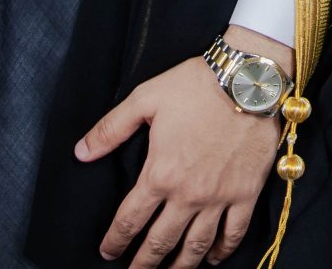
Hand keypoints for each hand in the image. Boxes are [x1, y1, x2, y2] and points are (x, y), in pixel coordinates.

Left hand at [75, 26, 293, 265]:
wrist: (249, 81)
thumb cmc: (196, 86)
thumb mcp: (146, 99)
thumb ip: (110, 129)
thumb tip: (81, 152)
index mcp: (160, 174)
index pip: (130, 219)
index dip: (115, 240)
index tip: (108, 252)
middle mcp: (188, 195)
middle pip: (160, 242)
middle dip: (143, 263)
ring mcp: (219, 198)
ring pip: (196, 246)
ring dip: (180, 266)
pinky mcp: (246, 194)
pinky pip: (233, 233)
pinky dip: (221, 251)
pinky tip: (212, 259)